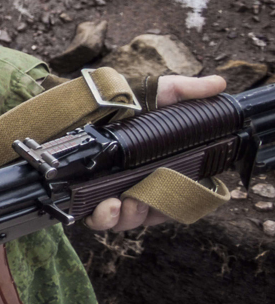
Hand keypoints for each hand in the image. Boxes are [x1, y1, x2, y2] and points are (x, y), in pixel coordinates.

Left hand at [84, 73, 225, 231]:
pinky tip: (104, 206)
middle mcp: (138, 182)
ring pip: (127, 219)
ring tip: (119, 203)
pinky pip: (98, 219)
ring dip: (127, 217)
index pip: (174, 198)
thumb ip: (186, 90)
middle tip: (137, 200)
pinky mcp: (87, 194)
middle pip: (150, 213)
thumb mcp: (157, 91)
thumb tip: (219, 84)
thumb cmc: (126, 100)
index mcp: (159, 168)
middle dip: (146, 212)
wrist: (84, 100)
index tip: (168, 199)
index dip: (174, 204)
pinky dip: (102, 219)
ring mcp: (113, 189)